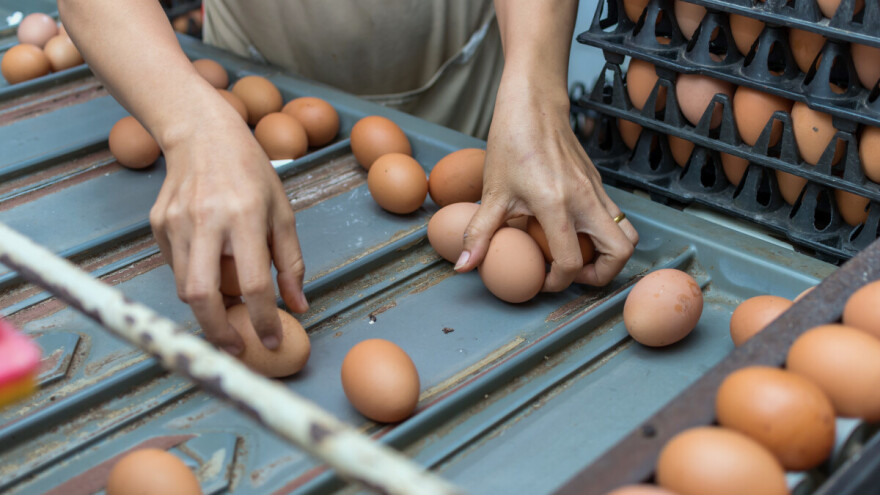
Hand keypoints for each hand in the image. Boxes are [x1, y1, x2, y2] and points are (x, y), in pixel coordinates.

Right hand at [150, 111, 307, 354]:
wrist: (201, 133)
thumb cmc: (249, 172)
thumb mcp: (281, 212)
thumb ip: (291, 262)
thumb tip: (298, 306)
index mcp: (244, 217)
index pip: (253, 282)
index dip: (263, 319)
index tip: (271, 341)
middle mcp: (205, 221)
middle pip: (202, 295)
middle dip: (218, 332)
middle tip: (236, 348)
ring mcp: (175, 223)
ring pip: (184, 287)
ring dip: (206, 310)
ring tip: (228, 312)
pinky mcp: (157, 224)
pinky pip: (175, 267)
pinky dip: (193, 279)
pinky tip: (209, 266)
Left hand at [455, 84, 638, 289]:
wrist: (533, 104)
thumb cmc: (512, 142)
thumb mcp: (492, 192)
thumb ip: (479, 233)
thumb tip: (464, 265)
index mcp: (558, 205)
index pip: (572, 262)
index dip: (558, 282)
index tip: (542, 281)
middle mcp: (586, 200)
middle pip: (622, 252)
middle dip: (602, 274)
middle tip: (575, 275)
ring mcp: (597, 190)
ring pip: (627, 232)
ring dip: (609, 254)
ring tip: (581, 257)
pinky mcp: (598, 183)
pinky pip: (614, 216)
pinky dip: (602, 233)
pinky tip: (571, 230)